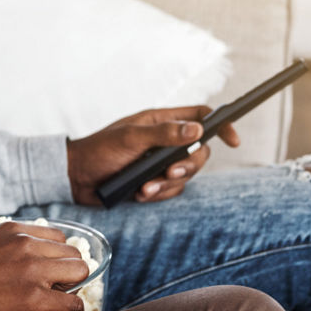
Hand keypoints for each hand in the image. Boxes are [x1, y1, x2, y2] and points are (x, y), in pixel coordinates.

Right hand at [0, 221, 87, 310]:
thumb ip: (8, 247)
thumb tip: (27, 258)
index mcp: (13, 231)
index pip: (58, 238)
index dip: (59, 258)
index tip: (54, 272)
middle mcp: (25, 245)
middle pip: (73, 254)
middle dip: (69, 273)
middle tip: (57, 290)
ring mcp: (30, 270)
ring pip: (80, 272)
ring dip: (75, 290)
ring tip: (62, 304)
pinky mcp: (32, 298)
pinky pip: (73, 303)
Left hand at [66, 106, 240, 205]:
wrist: (76, 178)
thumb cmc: (98, 150)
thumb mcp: (130, 138)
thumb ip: (163, 134)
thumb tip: (197, 129)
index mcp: (160, 121)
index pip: (200, 116)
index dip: (221, 125)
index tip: (234, 140)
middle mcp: (165, 141)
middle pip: (200, 151)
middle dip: (188, 166)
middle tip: (169, 173)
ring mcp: (160, 162)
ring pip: (186, 174)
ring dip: (167, 184)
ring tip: (144, 188)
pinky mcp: (154, 182)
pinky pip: (171, 191)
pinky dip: (158, 194)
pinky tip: (139, 194)